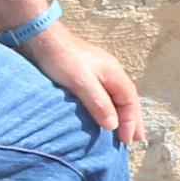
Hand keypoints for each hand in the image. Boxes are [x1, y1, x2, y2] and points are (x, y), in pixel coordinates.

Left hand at [31, 29, 146, 146]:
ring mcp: (100, 74)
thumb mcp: (82, 82)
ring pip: (117, 98)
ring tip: (123, 132)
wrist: (43, 38)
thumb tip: (113, 125)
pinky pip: (106, 96)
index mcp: (115, 74)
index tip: (128, 141)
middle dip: (133, 120)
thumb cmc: (63, 58)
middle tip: (136, 140)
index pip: (130, 101)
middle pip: (128, 100)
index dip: (131, 122)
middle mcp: (111, 73)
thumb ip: (99, 103)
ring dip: (122, 116)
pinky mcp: (87, 76)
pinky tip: (104, 117)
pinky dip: (109, 109)